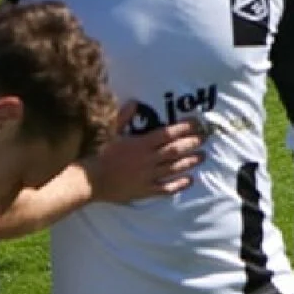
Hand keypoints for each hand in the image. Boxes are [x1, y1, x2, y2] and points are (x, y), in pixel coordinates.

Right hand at [86, 107, 204, 202]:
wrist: (88, 181)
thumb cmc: (99, 154)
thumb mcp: (111, 132)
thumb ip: (124, 117)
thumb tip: (134, 102)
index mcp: (140, 144)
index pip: (167, 134)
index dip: (184, 128)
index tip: (197, 123)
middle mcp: (147, 159)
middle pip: (175, 150)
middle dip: (192, 143)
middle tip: (205, 138)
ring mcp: (147, 176)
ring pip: (174, 168)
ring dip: (190, 161)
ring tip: (203, 156)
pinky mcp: (144, 191)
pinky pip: (165, 189)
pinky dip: (178, 185)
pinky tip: (190, 180)